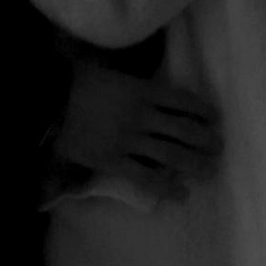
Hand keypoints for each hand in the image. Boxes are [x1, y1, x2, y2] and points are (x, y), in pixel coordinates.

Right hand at [53, 61, 221, 204]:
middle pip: (185, 130)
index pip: (183, 101)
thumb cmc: (75, 81)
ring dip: (196, 164)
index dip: (203, 111)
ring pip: (173, 155)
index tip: (215, 118)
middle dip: (206, 140)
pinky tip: (182, 193)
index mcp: (143, 90)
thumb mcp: (111, 72)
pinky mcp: (114, 160)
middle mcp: (142, 115)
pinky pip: (147, 176)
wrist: (47, 100)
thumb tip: (148, 86)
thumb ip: (133, 81)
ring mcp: (129, 140)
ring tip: (209, 170)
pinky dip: (167, 187)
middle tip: (218, 147)